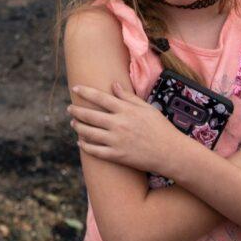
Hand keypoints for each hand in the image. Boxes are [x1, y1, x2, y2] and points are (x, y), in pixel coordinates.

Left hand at [67, 81, 186, 175]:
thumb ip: (128, 97)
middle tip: (69, 108)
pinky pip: (95, 151)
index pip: (100, 97)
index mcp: (125, 110)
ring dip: (78, 127)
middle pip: (89, 115)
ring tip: (73, 123)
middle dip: (76, 111)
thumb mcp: (146, 108)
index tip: (75, 88)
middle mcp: (118, 124)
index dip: (85, 92)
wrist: (170, 153)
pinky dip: (85, 146)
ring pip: (89, 133)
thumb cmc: (161, 128)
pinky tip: (81, 142)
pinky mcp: (117, 156)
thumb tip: (113, 85)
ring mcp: (116, 141)